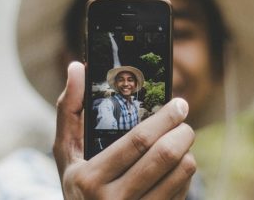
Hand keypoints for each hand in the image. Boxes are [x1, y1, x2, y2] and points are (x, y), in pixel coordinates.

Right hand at [53, 61, 195, 199]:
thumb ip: (70, 107)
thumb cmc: (77, 178)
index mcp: (91, 178)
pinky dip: (184, 171)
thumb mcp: (66, 147)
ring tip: (180, 137)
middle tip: (184, 117)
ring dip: (186, 149)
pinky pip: (182, 191)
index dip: (164, 118)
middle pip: (164, 157)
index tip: (179, 103)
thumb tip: (76, 66)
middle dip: (182, 131)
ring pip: (180, 173)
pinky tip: (175, 162)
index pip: (138, 141)